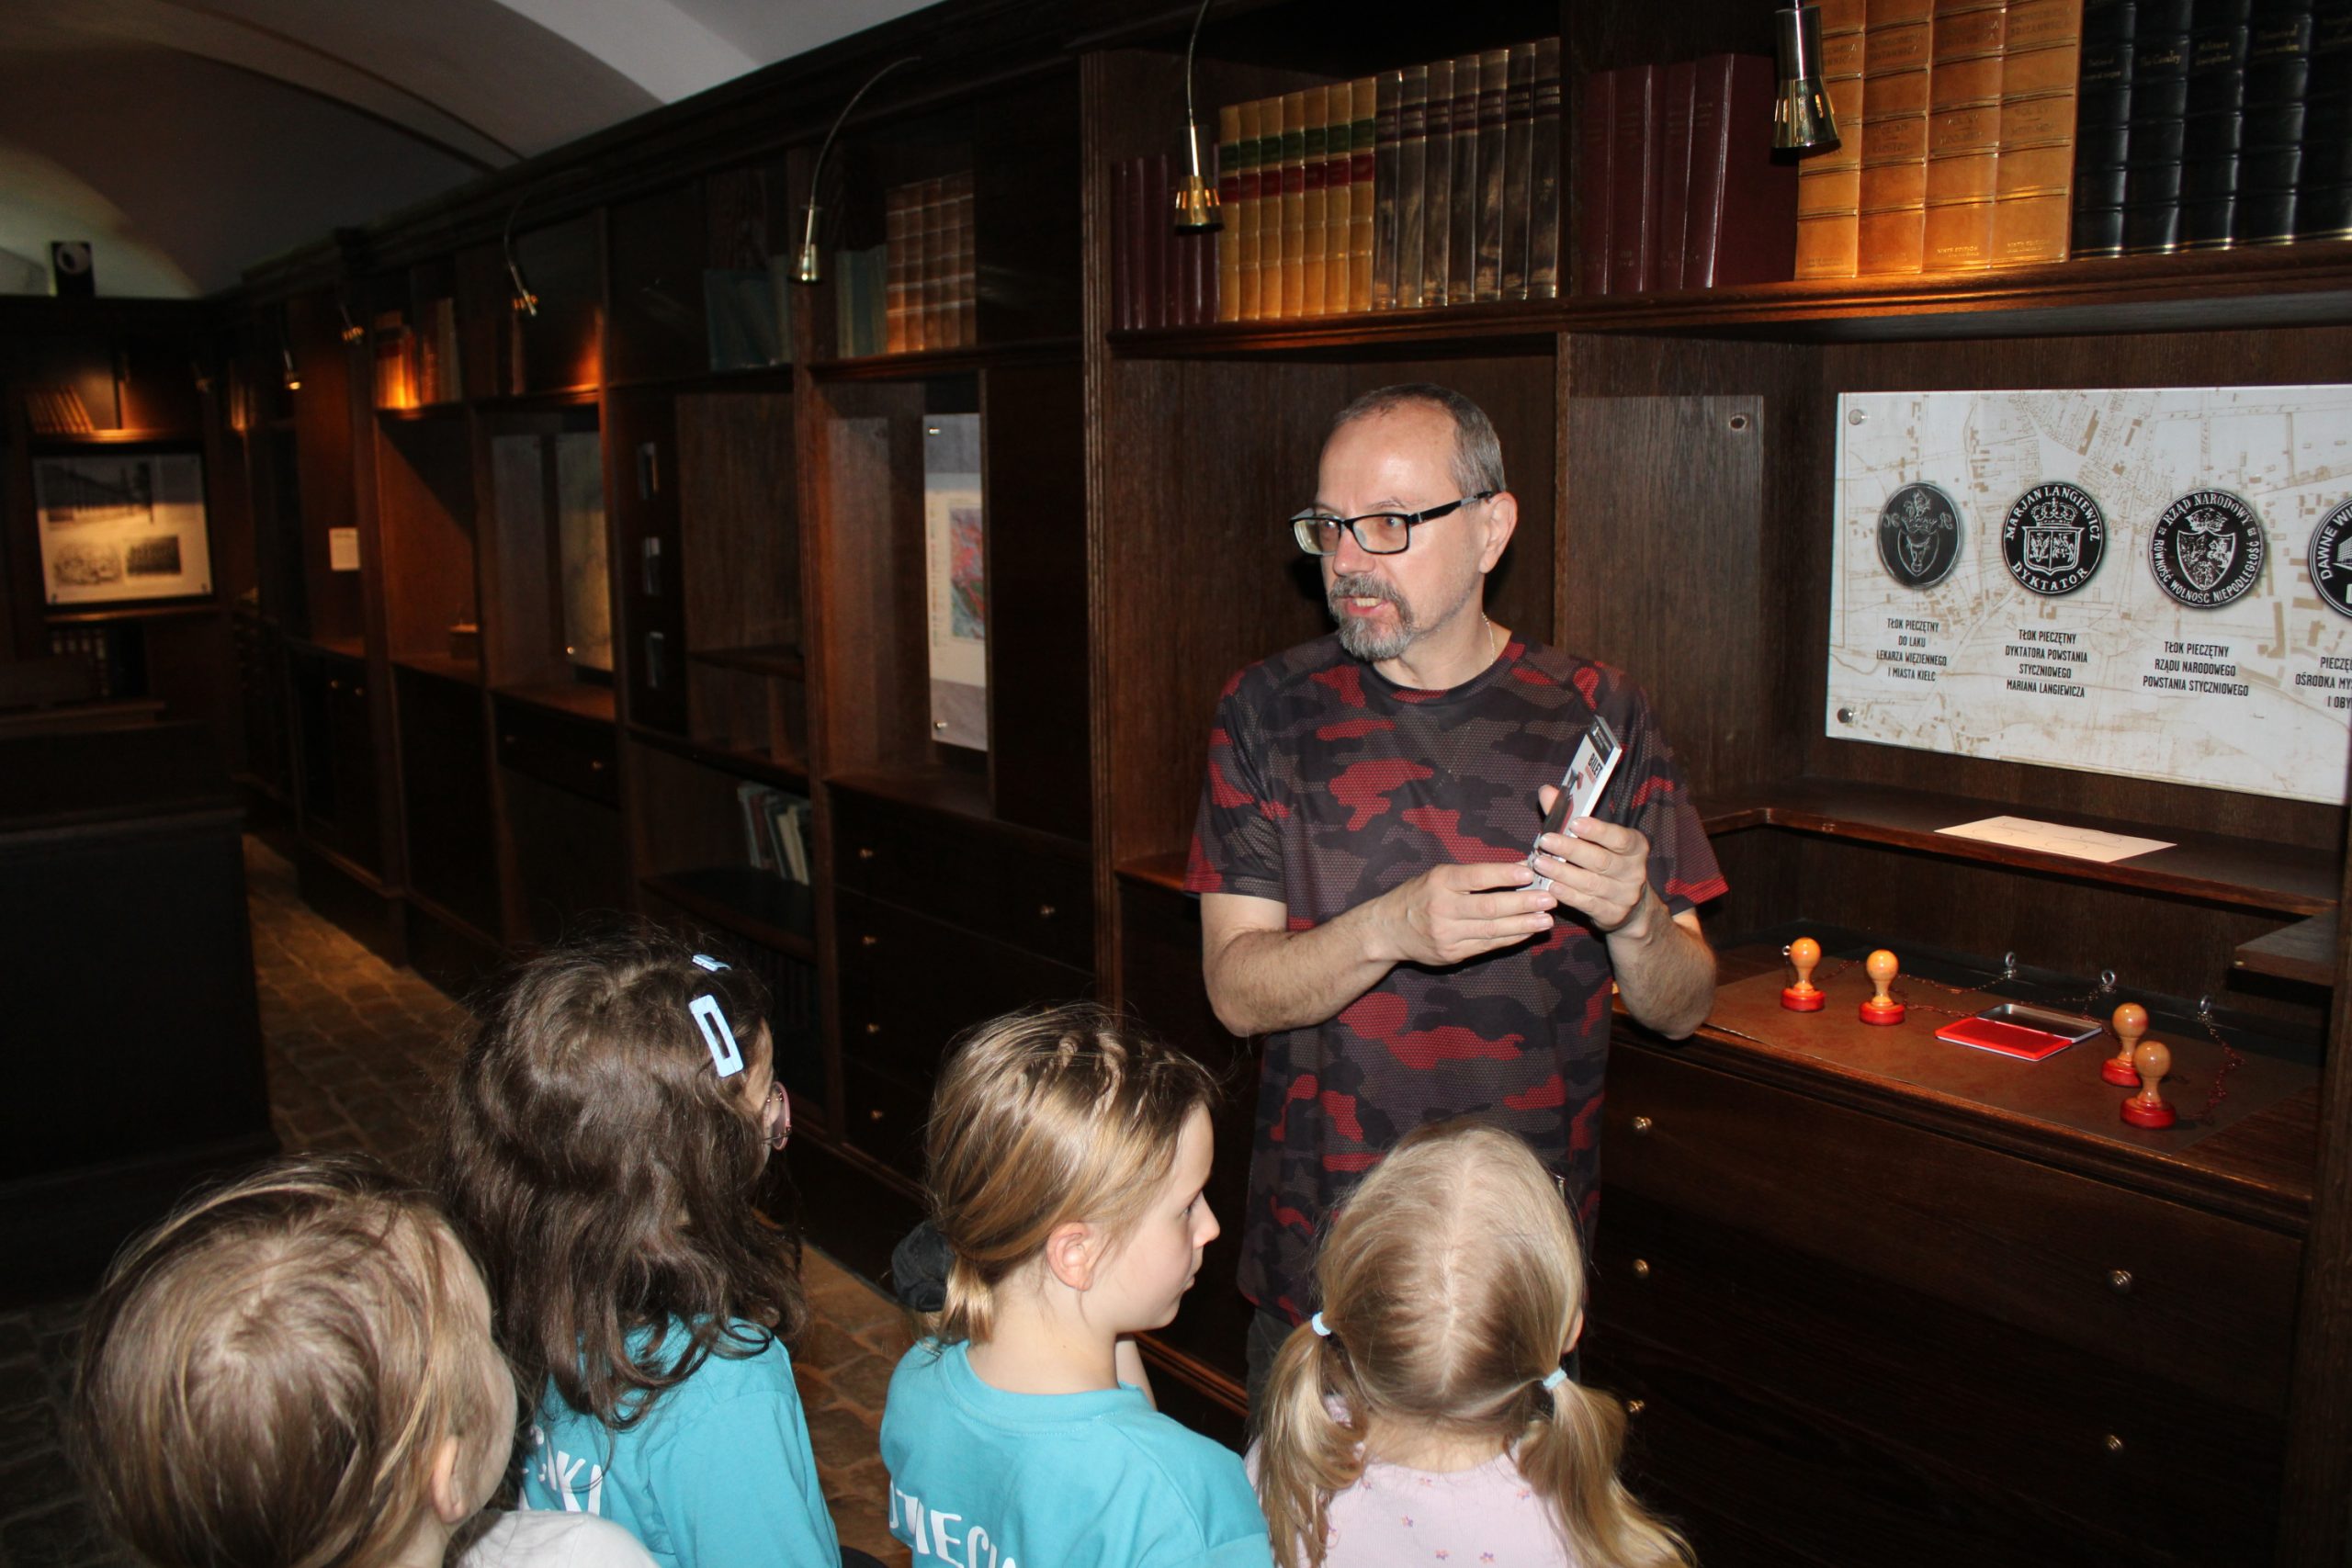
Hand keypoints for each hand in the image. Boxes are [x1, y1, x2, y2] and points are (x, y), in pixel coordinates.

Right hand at [1375, 860, 1557, 966]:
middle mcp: (1442, 908)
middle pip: (1489, 907)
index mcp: (1439, 881)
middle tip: (1550, 898)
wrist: (1387, 930)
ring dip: (1523, 924)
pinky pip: (1487, 946)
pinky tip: (1527, 932)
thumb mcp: (1439, 876)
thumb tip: (1519, 868)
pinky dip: (1510, 938)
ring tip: (1546, 919)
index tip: (1530, 871)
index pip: (1477, 877)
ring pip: (1491, 930)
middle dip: (1523, 903)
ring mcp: (1446, 934)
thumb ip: (1475, 875)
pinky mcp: (1451, 954)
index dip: (1505, 874)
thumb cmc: (1418, 896)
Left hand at [1531, 783, 1655, 936]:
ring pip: (1590, 883)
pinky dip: (1567, 894)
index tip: (1574, 822)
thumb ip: (1569, 815)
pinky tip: (1550, 886)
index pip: (1619, 837)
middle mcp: (1634, 871)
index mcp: (1635, 847)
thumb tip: (1546, 791)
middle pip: (1600, 860)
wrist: (1630, 906)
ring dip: (1562, 872)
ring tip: (1539, 863)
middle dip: (1570, 850)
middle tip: (1545, 841)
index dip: (1598, 830)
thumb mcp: (1594, 838)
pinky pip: (1586, 903)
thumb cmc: (1605, 861)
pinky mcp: (1613, 914)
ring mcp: (1625, 895)